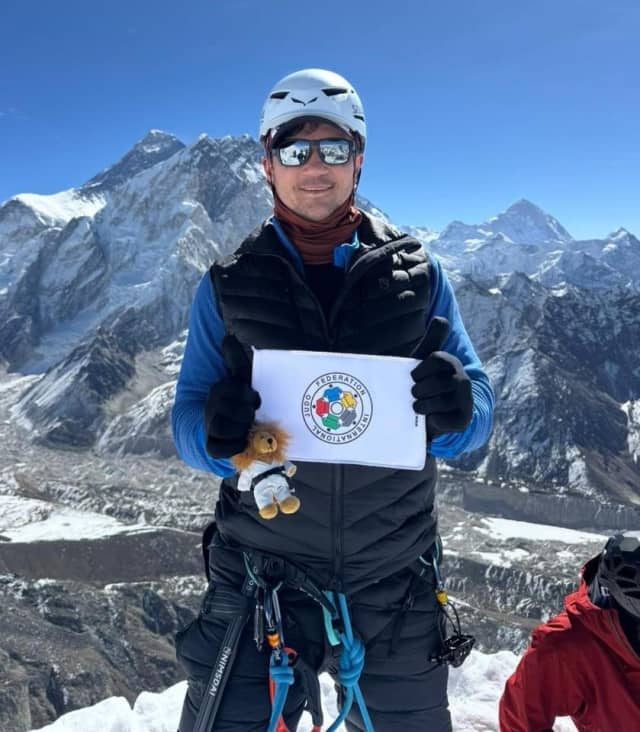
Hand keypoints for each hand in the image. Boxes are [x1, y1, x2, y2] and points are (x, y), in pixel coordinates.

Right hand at [204, 335, 260, 457]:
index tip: (256, 400)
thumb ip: (236, 359)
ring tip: (247, 428)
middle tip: (252, 416)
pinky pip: (218, 449)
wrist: (229, 425)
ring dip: (240, 429)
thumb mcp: (241, 379)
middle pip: (229, 409)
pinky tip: (242, 440)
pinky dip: (233, 446)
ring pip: (221, 427)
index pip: (233, 390)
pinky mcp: (212, 446)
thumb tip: (228, 337)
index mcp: (219, 389)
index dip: (249, 396)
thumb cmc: (240, 399)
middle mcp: (211, 407)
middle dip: (246, 414)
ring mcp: (209, 426)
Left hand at [411, 317, 472, 439]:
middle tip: (415, 394)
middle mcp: (463, 380)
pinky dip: (431, 421)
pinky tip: (431, 418)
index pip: (436, 359)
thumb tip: (442, 319)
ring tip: (420, 407)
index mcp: (452, 363)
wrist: (430, 415)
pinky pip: (441, 420)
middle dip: (418, 391)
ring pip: (437, 403)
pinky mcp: (463, 420)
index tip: (413, 377)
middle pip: (434, 383)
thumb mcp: (423, 360)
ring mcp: (465, 401)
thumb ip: (432, 339)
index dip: (419, 371)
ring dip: (422, 406)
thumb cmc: (423, 383)